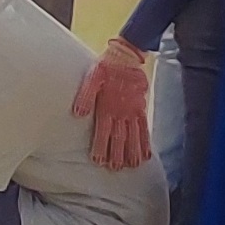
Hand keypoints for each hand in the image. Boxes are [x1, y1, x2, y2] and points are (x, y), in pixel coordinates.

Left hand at [73, 39, 152, 169]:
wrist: (126, 56)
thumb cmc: (106, 66)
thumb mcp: (91, 77)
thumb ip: (85, 96)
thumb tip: (78, 113)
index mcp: (107, 106)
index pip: (103, 131)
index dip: (101, 146)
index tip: (99, 161)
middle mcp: (121, 112)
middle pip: (119, 137)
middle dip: (117, 154)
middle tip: (115, 169)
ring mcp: (132, 111)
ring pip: (133, 135)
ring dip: (132, 152)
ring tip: (132, 166)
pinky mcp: (141, 108)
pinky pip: (144, 128)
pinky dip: (146, 142)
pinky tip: (147, 155)